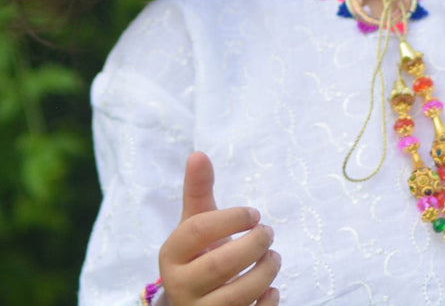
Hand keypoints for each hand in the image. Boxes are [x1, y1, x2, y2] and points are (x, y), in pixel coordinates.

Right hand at [158, 152, 280, 305]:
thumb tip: (198, 154)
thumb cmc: (199, 255)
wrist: (192, 301)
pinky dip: (266, 304)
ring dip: (264, 274)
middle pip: (219, 265)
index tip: (254, 213)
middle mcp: (180, 287)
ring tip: (273, 257)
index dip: (231, 218)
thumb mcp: (196, 224)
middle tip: (269, 233)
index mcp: (171, 256)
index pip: (197, 231)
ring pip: (235, 297)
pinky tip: (272, 291)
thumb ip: (198, 192)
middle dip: (253, 245)